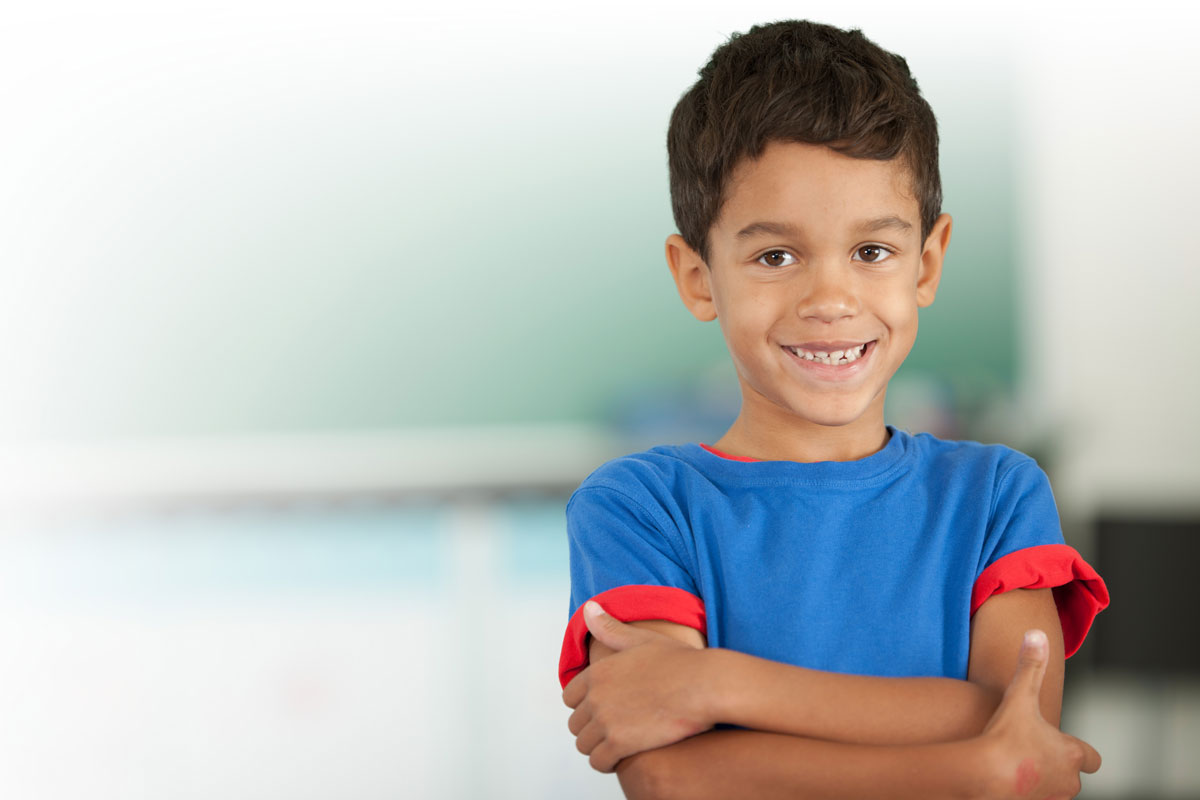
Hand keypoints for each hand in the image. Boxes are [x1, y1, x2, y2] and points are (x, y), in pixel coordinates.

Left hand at [561, 601, 714, 772]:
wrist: (706, 686)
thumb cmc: (680, 662)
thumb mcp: (642, 640)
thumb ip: (610, 629)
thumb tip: (589, 608)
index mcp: (597, 672)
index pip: (570, 698)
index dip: (586, 706)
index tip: (604, 710)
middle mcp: (596, 696)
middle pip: (576, 724)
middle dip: (591, 729)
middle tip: (613, 731)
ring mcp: (606, 721)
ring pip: (584, 745)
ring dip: (598, 747)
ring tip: (617, 746)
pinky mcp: (619, 743)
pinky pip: (598, 761)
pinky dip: (606, 762)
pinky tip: (622, 758)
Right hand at [980, 629, 1101, 798]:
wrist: (985, 775)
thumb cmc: (1006, 738)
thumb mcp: (1020, 696)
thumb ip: (1030, 666)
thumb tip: (1037, 633)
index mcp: (1072, 754)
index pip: (1092, 759)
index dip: (1080, 752)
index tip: (1065, 747)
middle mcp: (1068, 781)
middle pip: (1072, 777)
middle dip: (1056, 766)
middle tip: (1032, 753)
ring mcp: (1051, 798)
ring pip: (1054, 791)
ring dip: (1042, 780)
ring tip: (1018, 766)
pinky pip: (1035, 799)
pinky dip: (1026, 793)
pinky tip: (1008, 783)